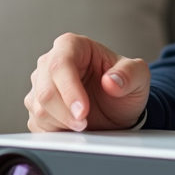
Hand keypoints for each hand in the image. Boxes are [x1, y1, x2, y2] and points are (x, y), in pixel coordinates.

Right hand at [25, 33, 150, 132]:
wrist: (117, 107)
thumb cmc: (124, 85)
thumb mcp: (138, 76)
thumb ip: (129, 74)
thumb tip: (111, 81)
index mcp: (73, 45)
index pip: (60, 64)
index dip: (70, 90)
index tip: (83, 111)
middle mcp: (51, 61)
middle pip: (45, 90)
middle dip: (66, 113)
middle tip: (86, 123)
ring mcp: (40, 84)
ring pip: (39, 108)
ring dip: (62, 122)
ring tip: (85, 123)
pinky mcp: (36, 105)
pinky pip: (37, 122)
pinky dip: (56, 129)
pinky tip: (73, 126)